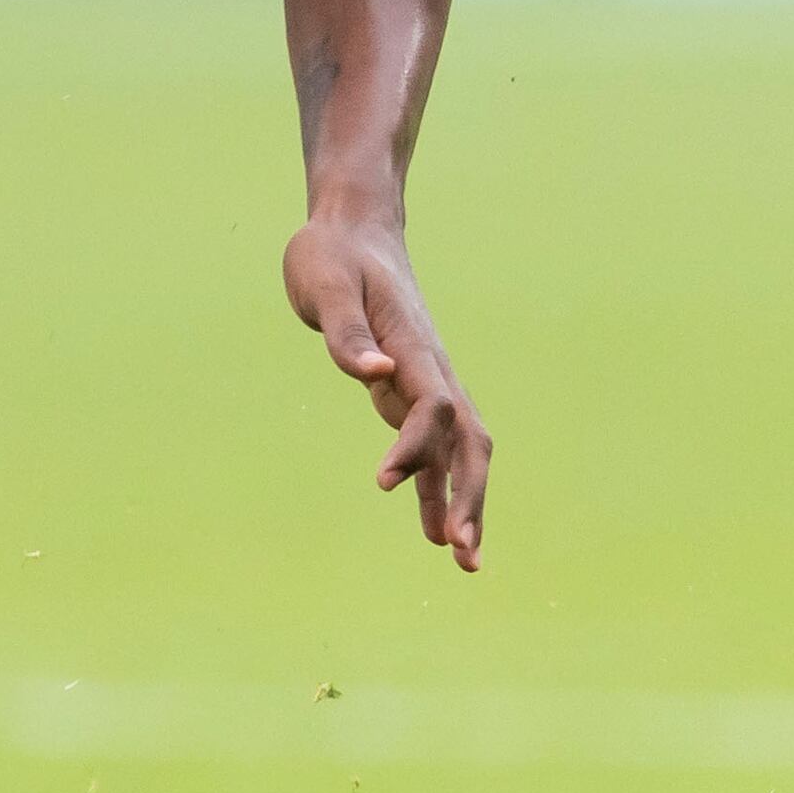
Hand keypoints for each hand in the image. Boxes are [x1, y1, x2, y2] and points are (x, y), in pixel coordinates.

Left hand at [281, 213, 488, 569]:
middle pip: (468, 441)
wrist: (353, 231)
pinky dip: (437, 488)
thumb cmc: (330, 255)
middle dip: (470, 497)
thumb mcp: (323, 283)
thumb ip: (344, 331)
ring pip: (461, 452)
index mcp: (413, 346)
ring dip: (464, 502)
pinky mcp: (411, 391)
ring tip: (463, 561)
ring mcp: (428, 383)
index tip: (383, 483)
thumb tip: (372, 371)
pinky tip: (432, 531)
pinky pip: (435, 449)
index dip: (415, 447)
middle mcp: (432, 370)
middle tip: (462, 553)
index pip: (431, 406)